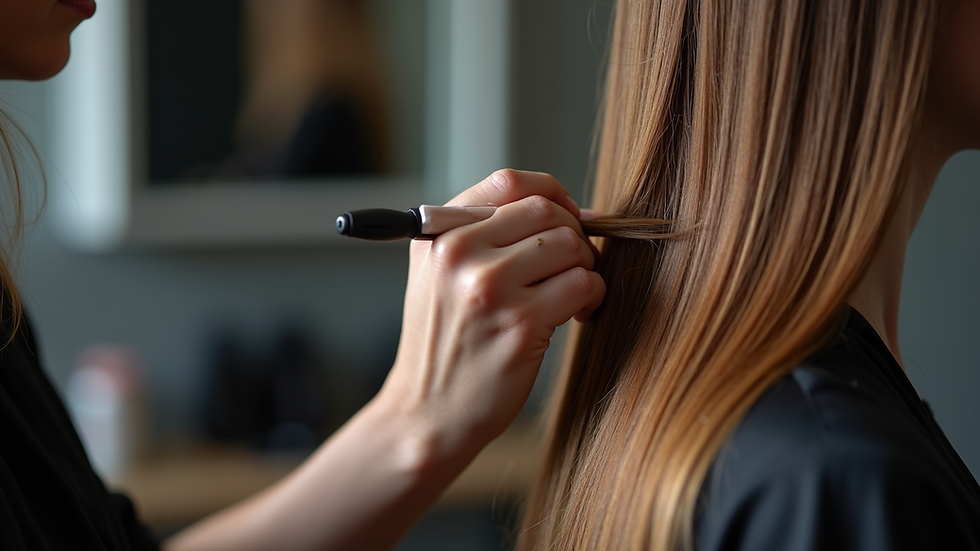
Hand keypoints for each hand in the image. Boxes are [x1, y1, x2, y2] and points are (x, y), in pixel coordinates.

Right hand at [380, 169, 605, 460]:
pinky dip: (592, 296)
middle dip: (574, 236)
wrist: (426, 415)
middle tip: (572, 267)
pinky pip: (583, 285)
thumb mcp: (439, 276)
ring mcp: (488, 288)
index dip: (552, 194)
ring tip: (570, 295)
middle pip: (548, 212)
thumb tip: (571, 207)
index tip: (567, 218)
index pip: (509, 183)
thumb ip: (484, 234)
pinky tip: (576, 314)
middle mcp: (458, 253)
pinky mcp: (520, 324)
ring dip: (585, 269)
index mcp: (439, 234)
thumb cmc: (445, 344)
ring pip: (571, 246)